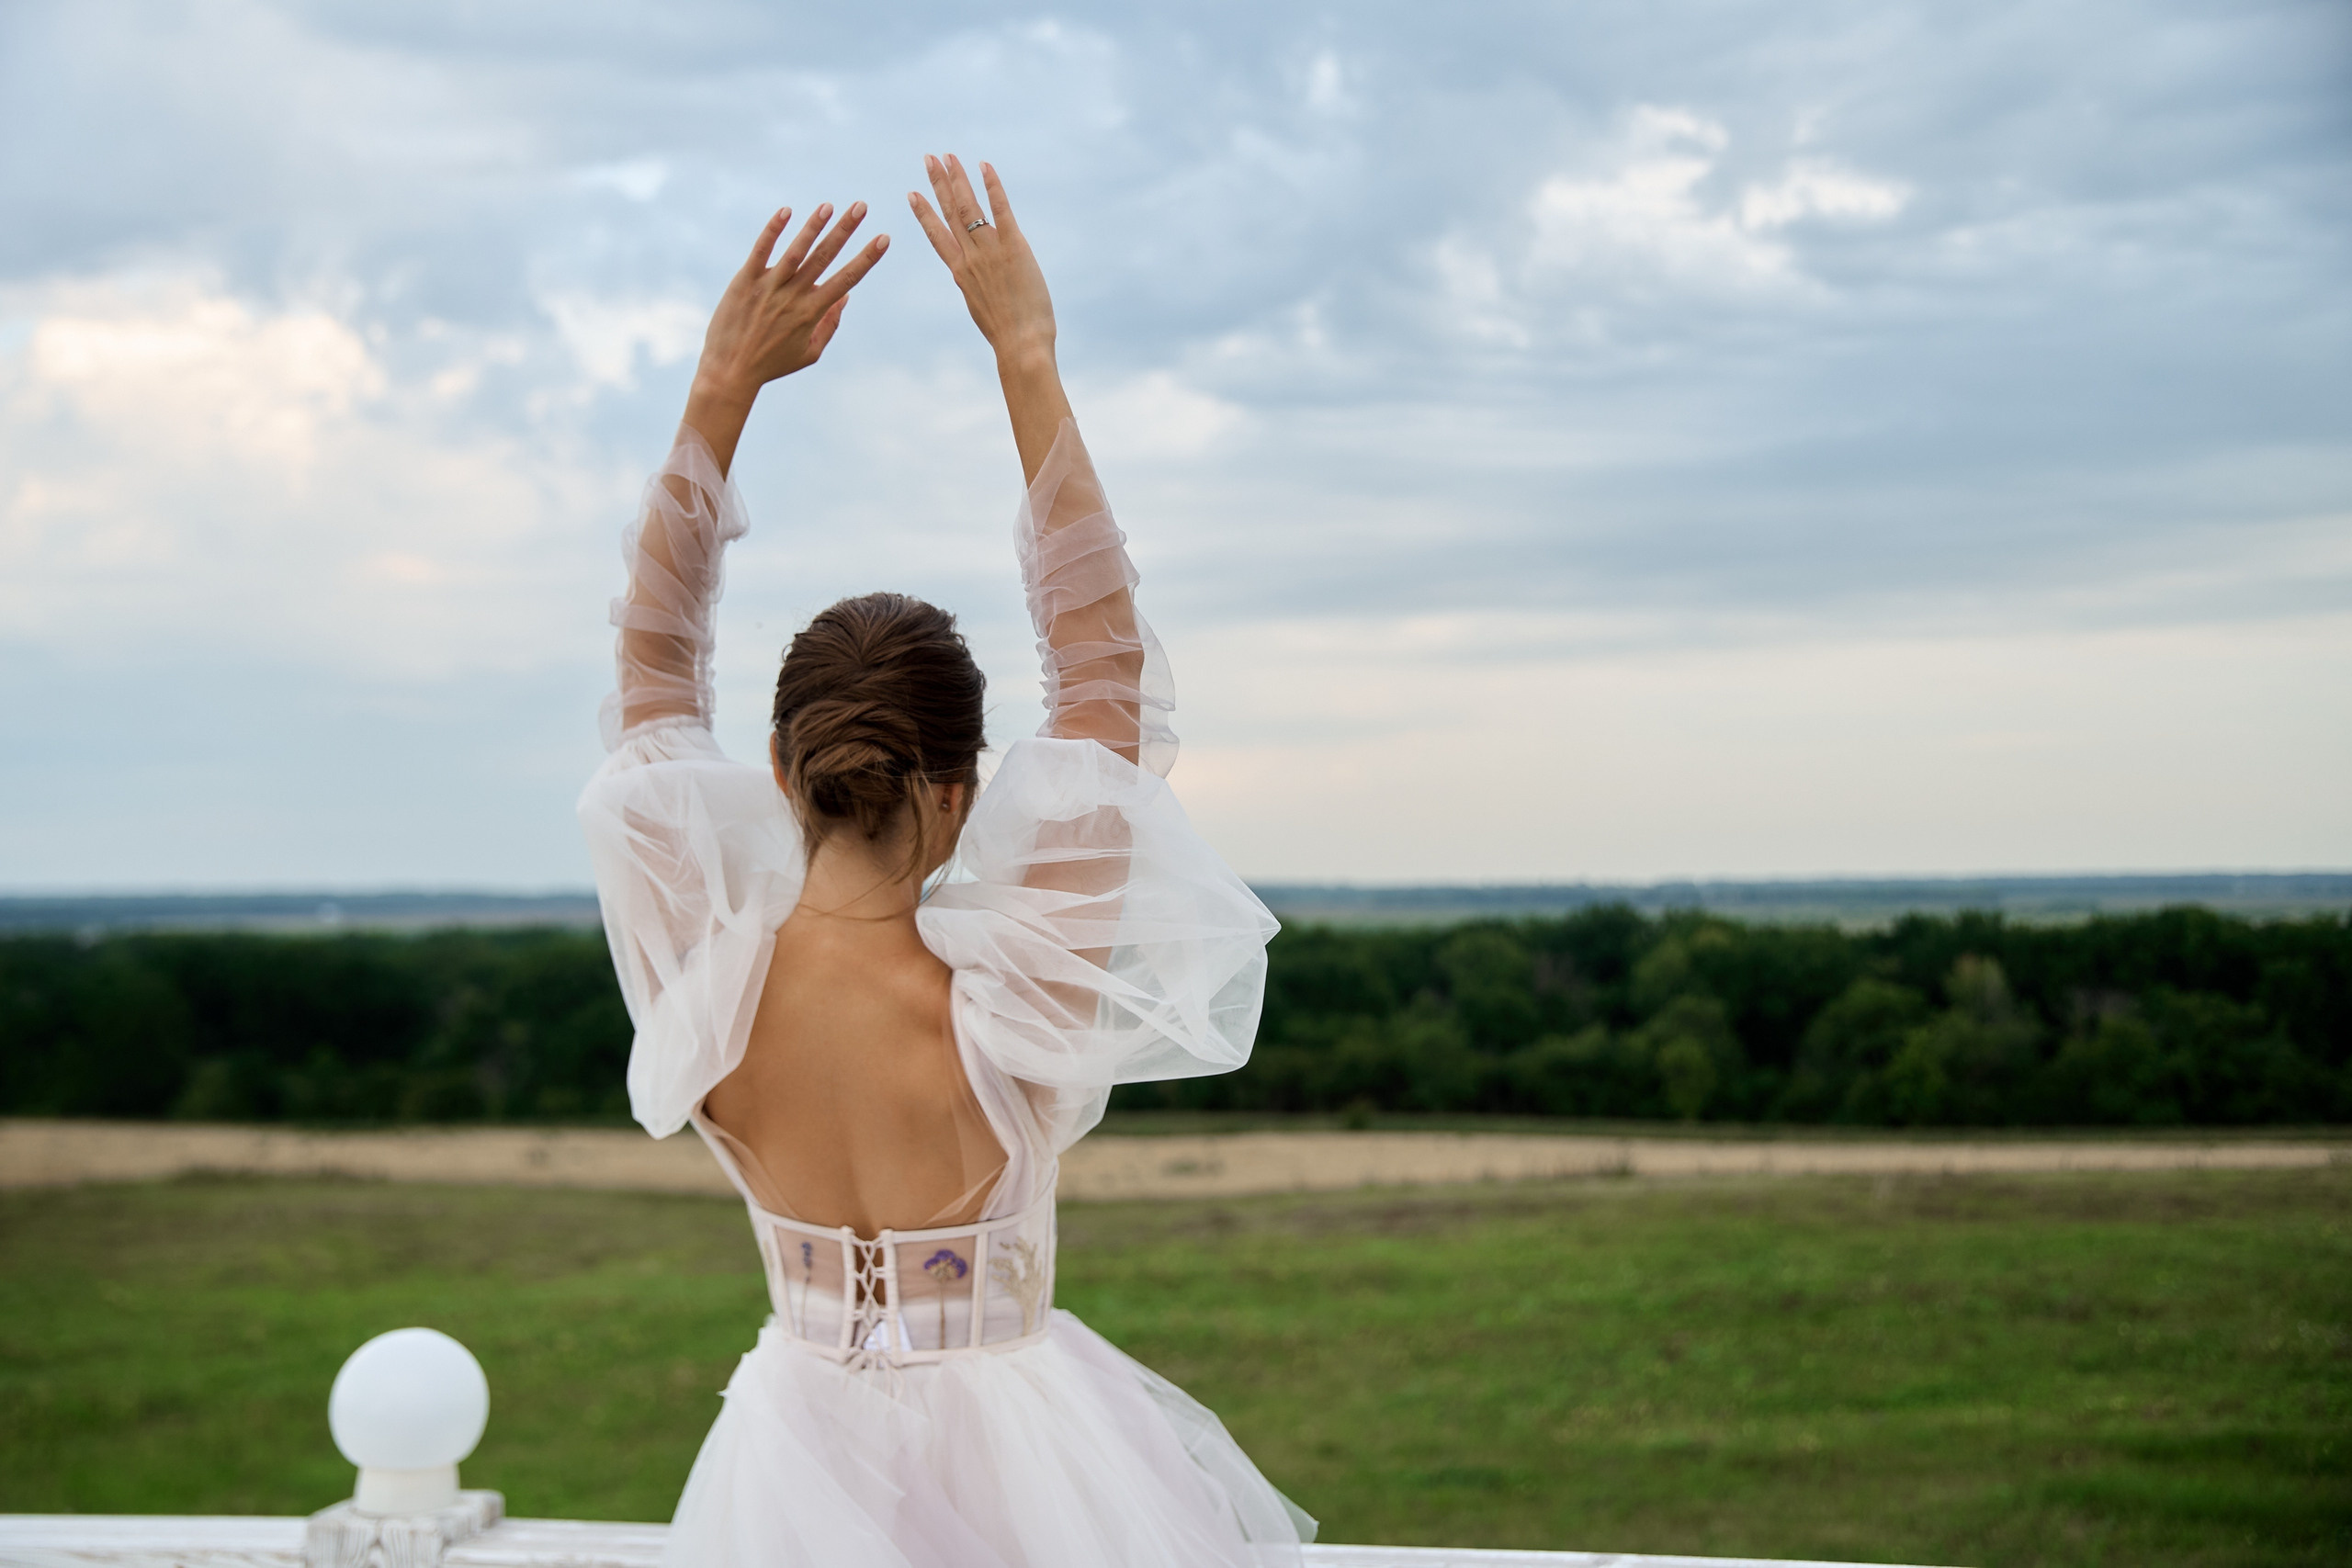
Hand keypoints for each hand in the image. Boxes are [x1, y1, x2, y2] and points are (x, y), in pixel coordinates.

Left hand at [693, 202, 888, 405]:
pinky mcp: (745, 281)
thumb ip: (830, 324)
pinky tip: (786, 211)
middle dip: (845, 230)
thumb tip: (846, 296)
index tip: (883, 238)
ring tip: (829, 205)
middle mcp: (793, 297)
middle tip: (861, 206)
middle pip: (824, 258)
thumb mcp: (809, 353)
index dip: (866, 258)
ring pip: (795, 251)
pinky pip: (761, 251)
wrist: (729, 371)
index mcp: (811, 314)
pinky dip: (773, 230)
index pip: (846, 280)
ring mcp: (768, 287)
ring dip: (813, 226)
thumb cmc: (772, 364)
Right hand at [909, 156, 1055, 367]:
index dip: (924, 213)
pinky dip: (992, 187)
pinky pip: (1000, 210)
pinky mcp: (1013, 248)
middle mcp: (970, 258)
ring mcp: (989, 252)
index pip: (937, 236)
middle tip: (928, 158)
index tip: (913, 194)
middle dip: (937, 183)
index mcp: (960, 274)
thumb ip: (978, 287)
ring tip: (948, 156)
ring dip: (957, 178)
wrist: (1020, 345)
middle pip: (949, 213)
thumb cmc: (1008, 337)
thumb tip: (977, 283)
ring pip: (967, 207)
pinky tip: (985, 166)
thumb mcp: (984, 308)